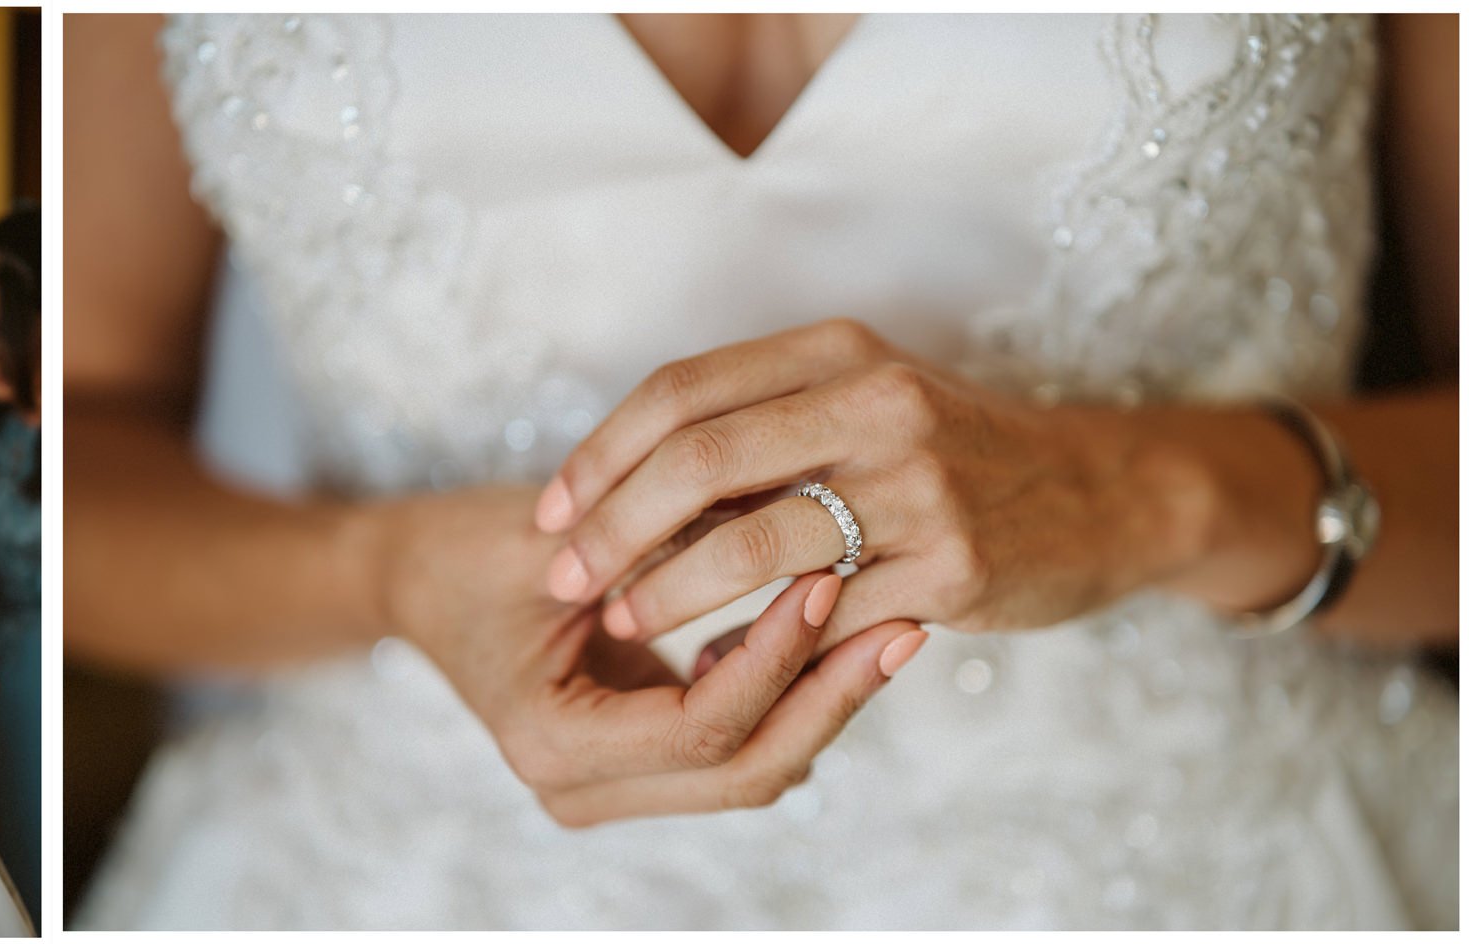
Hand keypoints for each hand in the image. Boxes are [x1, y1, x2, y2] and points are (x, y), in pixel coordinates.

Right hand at [382, 486, 926, 825]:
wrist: (413, 576)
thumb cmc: (466, 550)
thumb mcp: (556, 540)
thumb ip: (657, 544)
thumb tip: (782, 523)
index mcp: (552, 745)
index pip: (703, 727)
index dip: (775, 658)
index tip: (827, 577)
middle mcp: (584, 788)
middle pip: (747, 769)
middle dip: (830, 697)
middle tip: (902, 620)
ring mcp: (615, 787)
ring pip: (756, 766)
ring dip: (823, 699)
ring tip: (892, 621)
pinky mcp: (641, 762)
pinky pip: (739, 743)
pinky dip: (790, 694)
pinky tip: (837, 631)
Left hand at [536, 318, 1165, 646]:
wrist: (1104, 495)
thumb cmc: (951, 452)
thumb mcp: (859, 404)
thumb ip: (755, 431)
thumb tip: (621, 487)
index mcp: (839, 352)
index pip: (682, 391)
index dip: (600, 453)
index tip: (548, 511)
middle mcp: (878, 404)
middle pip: (701, 456)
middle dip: (613, 524)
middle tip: (564, 575)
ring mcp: (921, 487)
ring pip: (754, 541)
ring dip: (669, 590)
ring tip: (623, 622)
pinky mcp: (952, 569)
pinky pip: (824, 617)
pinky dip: (756, 647)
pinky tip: (714, 667)